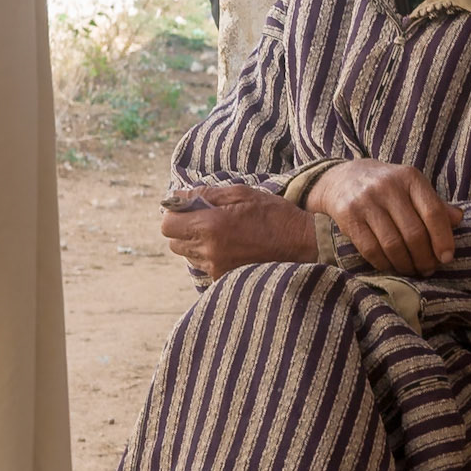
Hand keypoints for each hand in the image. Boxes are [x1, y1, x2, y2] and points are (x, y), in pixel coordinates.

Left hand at [161, 184, 319, 278]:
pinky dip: (209, 255)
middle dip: (183, 228)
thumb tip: (176, 196)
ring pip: (187, 255)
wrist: (302, 244)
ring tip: (222, 232)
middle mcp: (210, 250)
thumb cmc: (274, 214)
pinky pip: (204, 265)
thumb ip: (205, 194)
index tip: (189, 207)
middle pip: (173, 242)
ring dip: (196, 242)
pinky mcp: (225, 278)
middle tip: (206, 217)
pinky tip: (231, 245)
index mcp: (211, 225)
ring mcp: (217, 267)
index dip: (174, 213)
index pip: (167, 225)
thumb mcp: (241, 193)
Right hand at [307, 160, 462, 275]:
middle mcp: (388, 187)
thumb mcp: (412, 187)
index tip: (447, 258)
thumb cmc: (387, 187)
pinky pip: (371, 250)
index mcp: (410, 178)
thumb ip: (434, 204)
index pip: (433, 212)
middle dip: (424, 258)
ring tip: (412, 270)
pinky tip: (391, 266)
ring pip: (393, 245)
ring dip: (405, 264)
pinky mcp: (348, 216)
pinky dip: (384, 264)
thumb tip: (458, 220)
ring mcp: (366, 201)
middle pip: (414, 233)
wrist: (342, 178)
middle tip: (428, 269)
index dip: (443, 239)